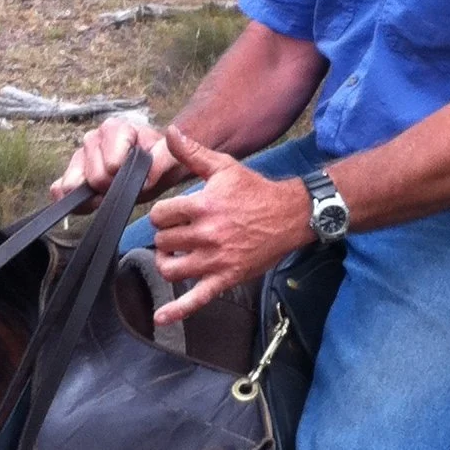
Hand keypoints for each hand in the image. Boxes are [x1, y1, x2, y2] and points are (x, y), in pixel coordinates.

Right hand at [52, 113, 177, 199]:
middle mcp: (93, 138)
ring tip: (112, 195)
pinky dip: (72, 202)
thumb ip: (165, 160)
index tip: (137, 177)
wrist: (157, 169)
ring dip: (93, 196)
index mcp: (115, 129)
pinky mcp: (70, 173)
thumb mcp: (171, 158)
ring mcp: (79, 156)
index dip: (123, 175)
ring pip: (74, 183)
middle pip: (94, 177)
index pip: (111, 162)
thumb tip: (148, 176)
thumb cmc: (161, 161)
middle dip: (111, 188)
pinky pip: (59, 189)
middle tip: (125, 187)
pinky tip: (91, 204)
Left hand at [145, 129, 312, 325]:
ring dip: (166, 262)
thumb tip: (169, 132)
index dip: (162, 214)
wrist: (289, 216)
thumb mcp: (224, 167)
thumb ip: (193, 152)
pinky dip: (176, 311)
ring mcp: (216, 260)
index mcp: (204, 206)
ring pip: (171, 268)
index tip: (171, 214)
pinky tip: (160, 317)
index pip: (161, 215)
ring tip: (172, 255)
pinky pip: (197, 299)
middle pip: (163, 241)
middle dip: (165, 236)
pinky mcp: (226, 278)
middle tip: (176, 233)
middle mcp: (207, 235)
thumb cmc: (255, 191)